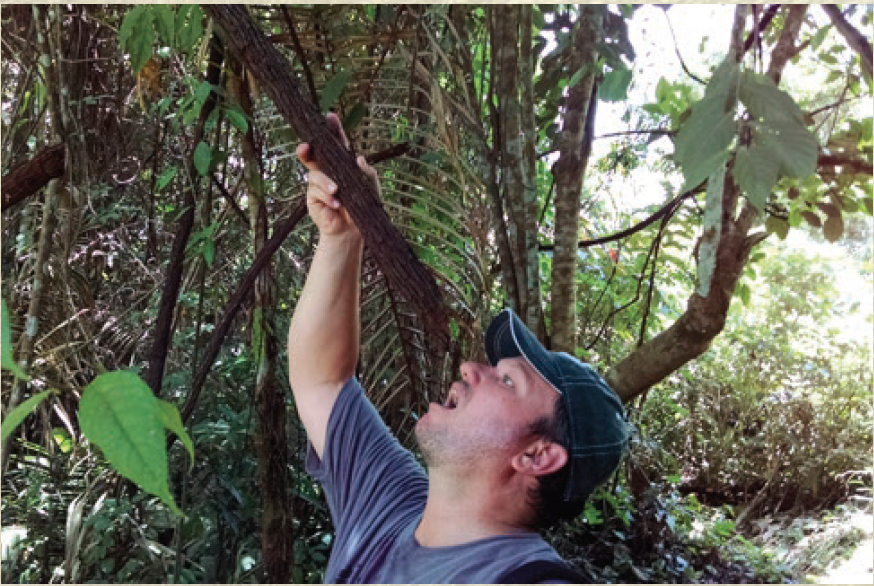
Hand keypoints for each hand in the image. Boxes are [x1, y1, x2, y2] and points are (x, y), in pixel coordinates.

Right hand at [296, 113, 377, 237]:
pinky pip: (315, 192)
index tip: (330, 116)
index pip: (336, 145)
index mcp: (341, 165)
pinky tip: (335, 204)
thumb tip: (360, 158)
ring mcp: (318, 185)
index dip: (333, 130)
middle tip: (305, 146)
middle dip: (307, 149)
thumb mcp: (370, 189)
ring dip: (325, 182)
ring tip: (336, 191)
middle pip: (314, 155)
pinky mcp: (312, 199)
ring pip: (314, 176)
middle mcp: (327, 172)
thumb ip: (368, 173)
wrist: (353, 231)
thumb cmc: (362, 207)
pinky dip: (326, 197)